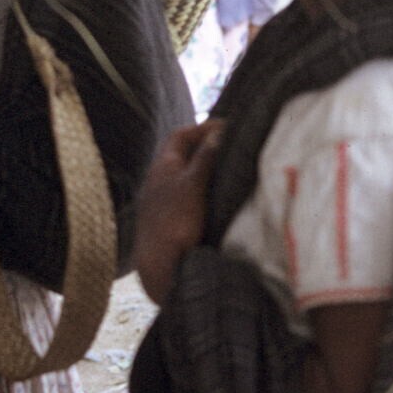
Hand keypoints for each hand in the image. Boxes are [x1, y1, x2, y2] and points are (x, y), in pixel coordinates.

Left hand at [132, 119, 225, 303]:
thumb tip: (218, 132)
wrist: (160, 266)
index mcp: (162, 167)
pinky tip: (221, 200)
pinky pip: (190, 197)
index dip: (202, 128)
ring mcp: (164, 202)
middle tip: (232, 147)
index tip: (226, 126)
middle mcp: (159, 181)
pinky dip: (205, 192)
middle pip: (184, 156)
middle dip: (207, 149)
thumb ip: (206, 157)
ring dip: (207, 172)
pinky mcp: (171, 222)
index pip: (180, 136)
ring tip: (231, 171)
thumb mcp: (194, 184)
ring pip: (187, 178)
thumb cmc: (176, 220)